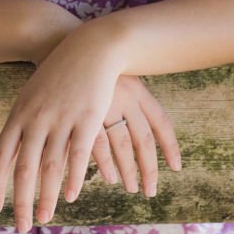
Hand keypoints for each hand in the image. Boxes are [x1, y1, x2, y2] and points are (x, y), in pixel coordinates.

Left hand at [0, 25, 121, 231]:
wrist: (90, 48)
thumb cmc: (60, 73)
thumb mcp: (33, 95)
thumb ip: (23, 125)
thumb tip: (12, 155)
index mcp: (19, 114)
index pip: (0, 156)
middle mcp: (36, 118)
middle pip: (23, 169)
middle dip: (21, 202)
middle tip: (21, 227)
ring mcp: (61, 118)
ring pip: (50, 167)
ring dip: (46, 198)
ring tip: (45, 219)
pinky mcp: (87, 118)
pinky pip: (78, 155)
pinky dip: (73, 179)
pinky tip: (70, 197)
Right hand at [90, 74, 181, 199]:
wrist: (55, 42)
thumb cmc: (88, 63)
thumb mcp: (116, 73)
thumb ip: (130, 97)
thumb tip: (142, 122)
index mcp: (136, 87)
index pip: (160, 121)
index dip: (170, 146)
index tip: (177, 167)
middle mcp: (123, 97)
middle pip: (143, 140)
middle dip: (149, 169)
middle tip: (151, 191)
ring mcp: (102, 105)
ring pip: (123, 146)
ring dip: (128, 172)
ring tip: (132, 188)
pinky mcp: (81, 112)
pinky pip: (98, 145)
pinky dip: (105, 164)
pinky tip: (110, 178)